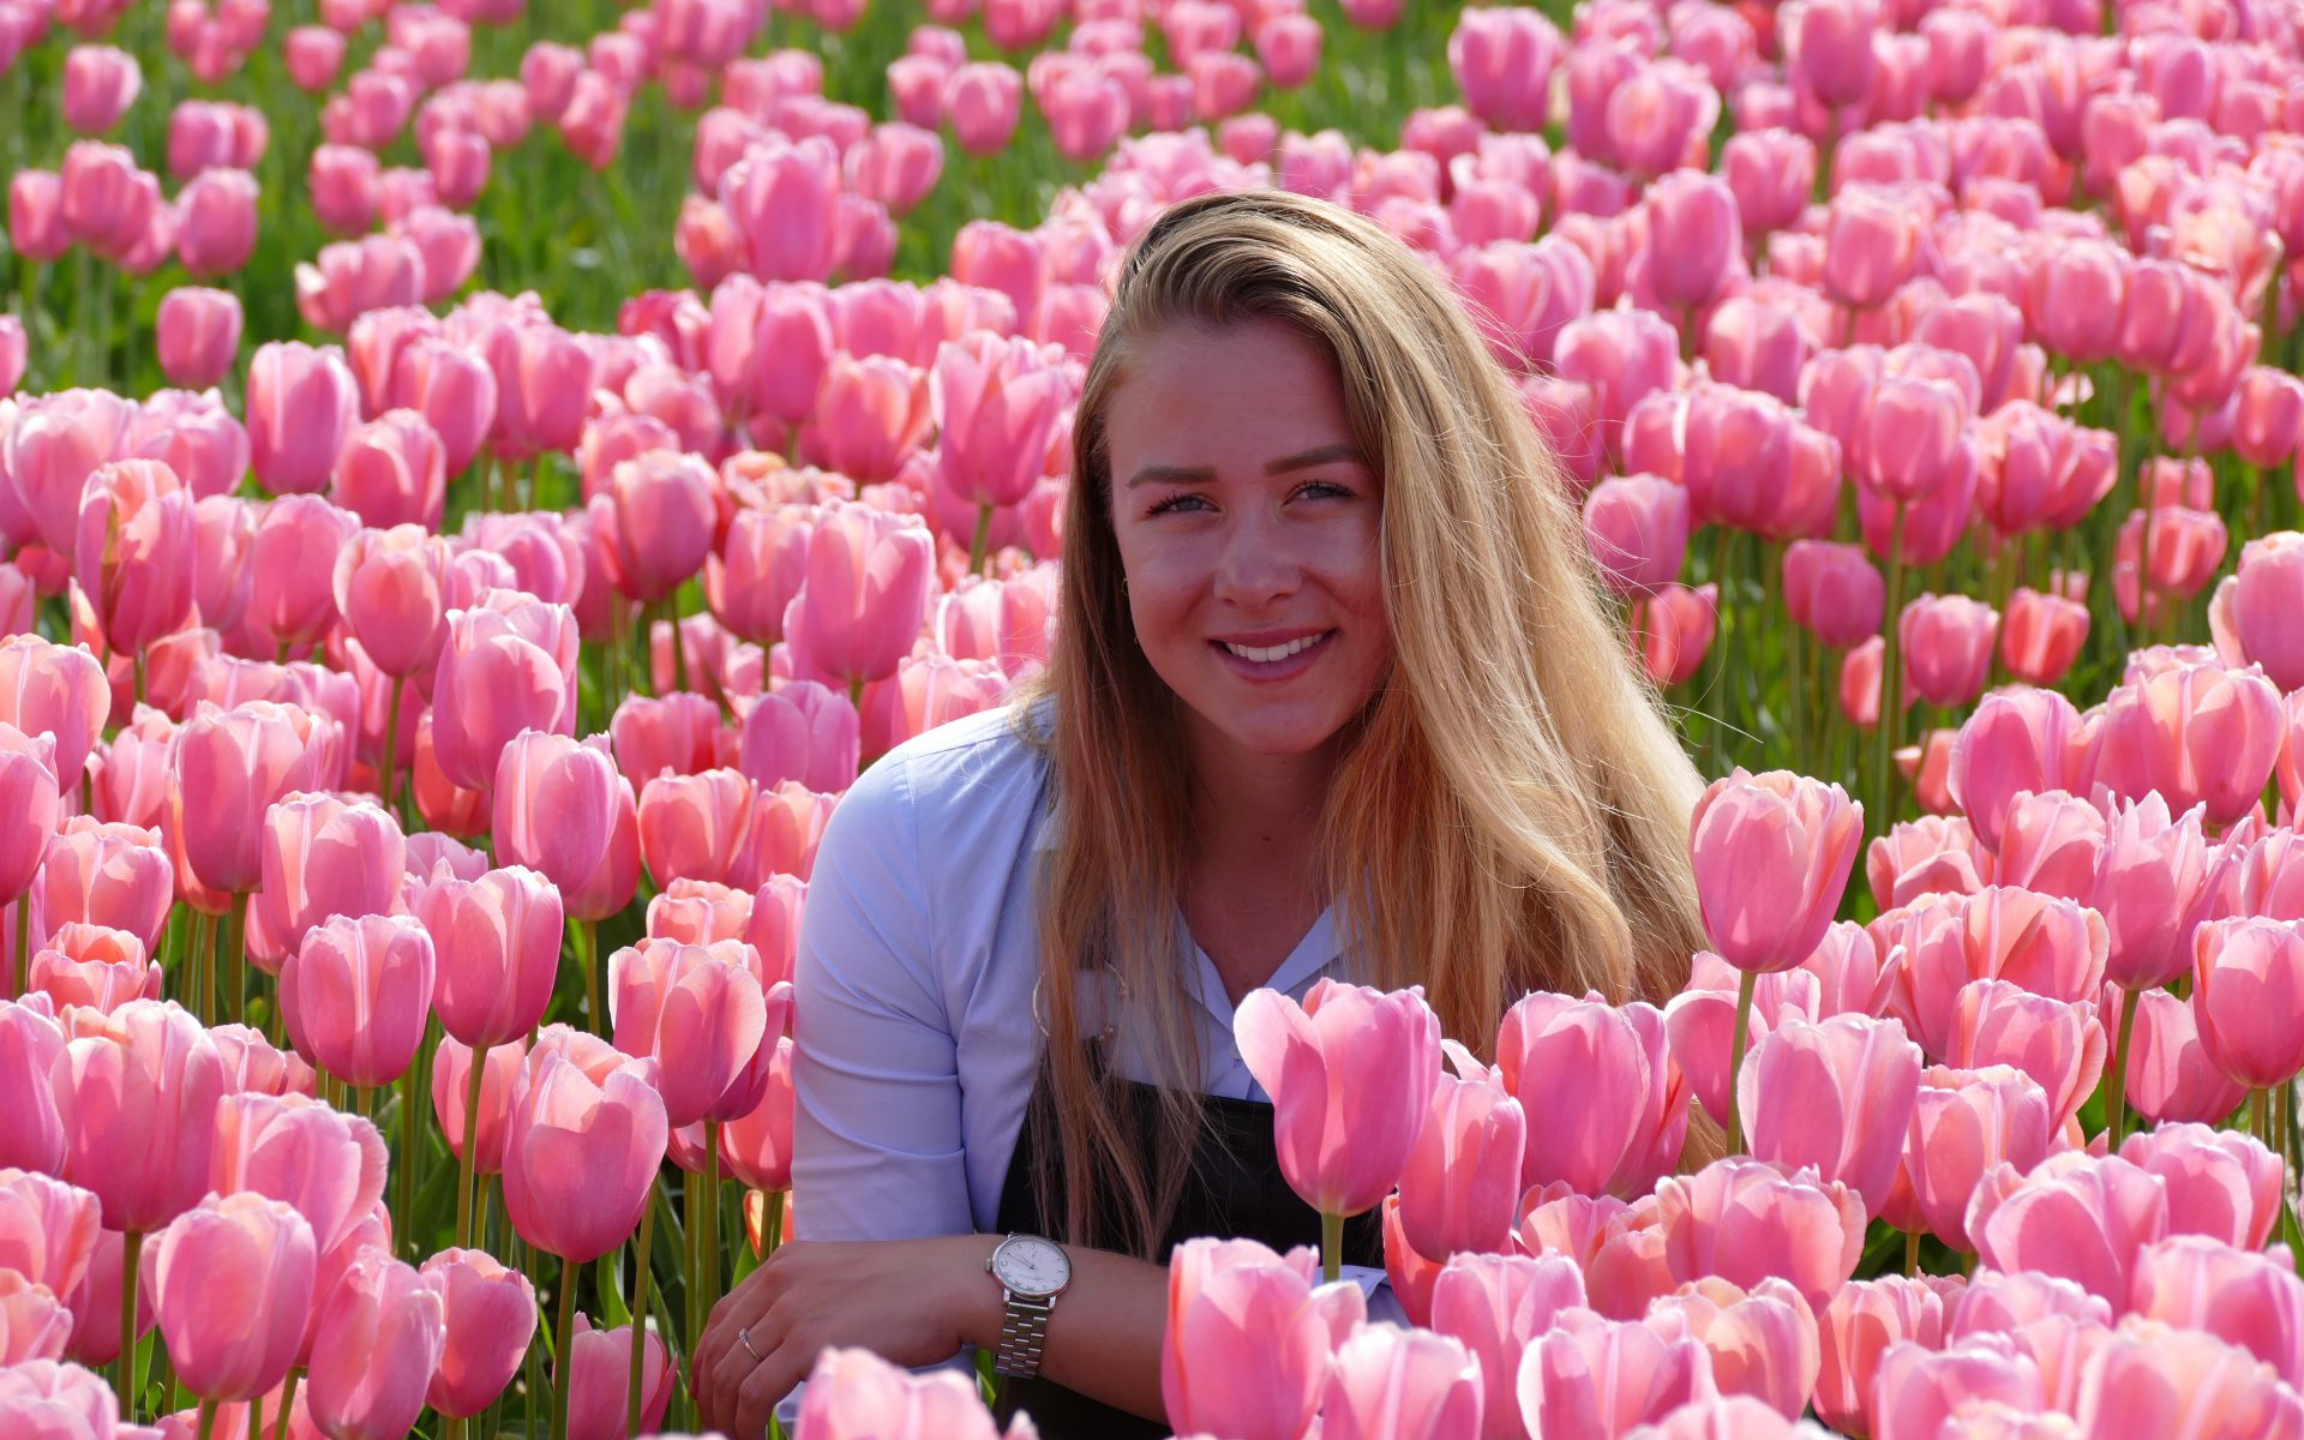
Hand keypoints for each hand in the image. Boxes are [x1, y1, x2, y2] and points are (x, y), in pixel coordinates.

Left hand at [691, 1235, 995, 1439]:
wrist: (949, 1285)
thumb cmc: (910, 1290)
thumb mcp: (841, 1279)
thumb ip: (804, 1302)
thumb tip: (780, 1349)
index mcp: (783, 1264)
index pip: (720, 1317)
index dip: (707, 1361)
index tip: (710, 1394)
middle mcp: (778, 1282)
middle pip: (717, 1348)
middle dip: (710, 1396)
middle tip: (719, 1426)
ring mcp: (790, 1311)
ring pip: (729, 1376)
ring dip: (726, 1417)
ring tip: (739, 1437)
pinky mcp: (807, 1343)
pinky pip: (753, 1395)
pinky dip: (747, 1424)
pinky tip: (758, 1437)